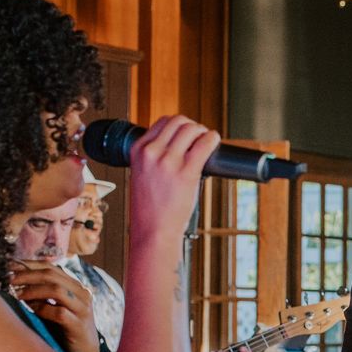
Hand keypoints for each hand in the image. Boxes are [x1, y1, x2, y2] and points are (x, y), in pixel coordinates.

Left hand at [10, 261, 105, 351]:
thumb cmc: (65, 331)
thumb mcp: (55, 308)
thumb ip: (42, 295)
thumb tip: (16, 282)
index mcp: (76, 287)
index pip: (52, 267)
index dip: (30, 265)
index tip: (9, 266)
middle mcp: (82, 294)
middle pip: (52, 275)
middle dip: (27, 275)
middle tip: (9, 280)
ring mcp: (82, 309)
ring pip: (56, 290)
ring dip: (33, 291)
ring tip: (18, 295)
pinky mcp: (79, 325)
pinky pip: (58, 312)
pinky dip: (42, 309)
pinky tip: (31, 311)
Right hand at [127, 114, 220, 240]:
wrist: (153, 230)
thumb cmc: (150, 208)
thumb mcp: (142, 174)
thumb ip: (153, 158)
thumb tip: (178, 146)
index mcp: (138, 150)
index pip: (162, 122)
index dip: (179, 125)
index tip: (186, 135)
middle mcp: (151, 152)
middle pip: (178, 121)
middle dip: (193, 126)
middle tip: (199, 138)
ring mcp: (168, 161)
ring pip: (191, 128)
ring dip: (203, 131)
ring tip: (206, 142)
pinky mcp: (186, 172)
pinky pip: (205, 143)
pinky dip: (213, 139)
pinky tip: (214, 143)